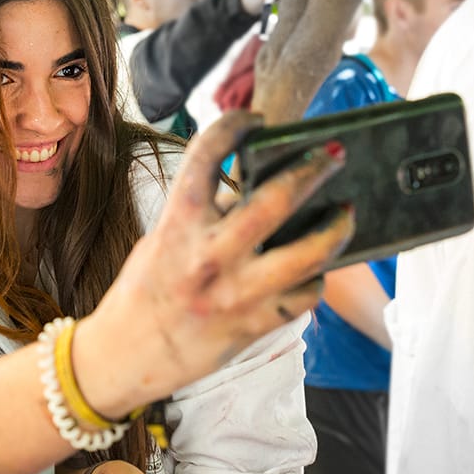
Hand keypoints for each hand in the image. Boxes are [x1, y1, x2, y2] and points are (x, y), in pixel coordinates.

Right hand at [74, 111, 352, 417]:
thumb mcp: (163, 240)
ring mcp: (234, 293)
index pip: (205, 155)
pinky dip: (314, 279)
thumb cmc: (144, 292)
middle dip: (311, 169)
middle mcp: (208, 255)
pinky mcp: (254, 325)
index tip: (253, 118)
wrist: (126, 354)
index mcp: (177, 225)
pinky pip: (304, 296)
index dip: (233, 125)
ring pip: (309, 254)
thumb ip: (203, 216)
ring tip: (346, 213)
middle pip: (275, 200)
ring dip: (335, 228)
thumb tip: (250, 189)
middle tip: (332, 154)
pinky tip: (315, 269)